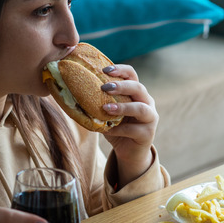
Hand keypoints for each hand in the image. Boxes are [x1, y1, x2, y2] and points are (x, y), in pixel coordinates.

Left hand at [100, 64, 158, 186]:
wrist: (129, 152)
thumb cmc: (117, 128)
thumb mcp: (107, 113)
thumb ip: (98, 102)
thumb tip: (72, 92)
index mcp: (137, 93)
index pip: (132, 75)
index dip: (120, 70)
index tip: (104, 70)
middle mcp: (147, 102)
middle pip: (139, 88)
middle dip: (121, 86)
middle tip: (104, 87)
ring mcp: (151, 118)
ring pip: (141, 108)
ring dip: (123, 107)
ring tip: (106, 108)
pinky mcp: (148, 134)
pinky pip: (134, 130)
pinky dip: (119, 129)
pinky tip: (107, 129)